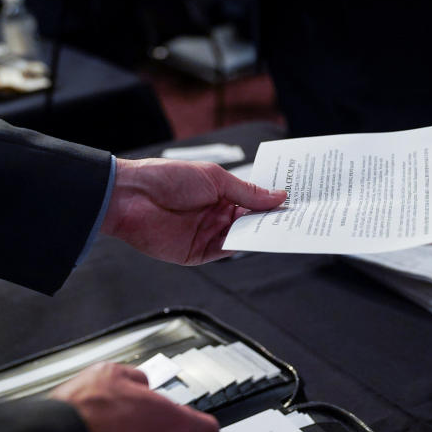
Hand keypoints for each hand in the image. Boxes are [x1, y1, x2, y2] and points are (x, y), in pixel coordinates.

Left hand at [101, 158, 285, 263]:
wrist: (130, 196)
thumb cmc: (167, 178)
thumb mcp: (215, 179)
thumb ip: (247, 192)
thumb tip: (279, 196)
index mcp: (221, 195)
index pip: (254, 202)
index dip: (273, 203)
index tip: (297, 202)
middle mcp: (217, 216)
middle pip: (252, 222)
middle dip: (274, 220)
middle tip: (300, 218)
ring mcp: (209, 235)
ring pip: (243, 238)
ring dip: (262, 234)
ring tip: (287, 229)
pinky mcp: (199, 253)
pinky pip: (227, 251)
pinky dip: (243, 247)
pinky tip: (259, 239)